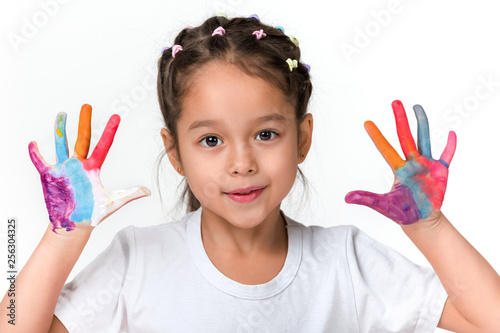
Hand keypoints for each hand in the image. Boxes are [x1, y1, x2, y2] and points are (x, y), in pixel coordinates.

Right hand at [29, 104, 149, 231]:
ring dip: (61, 130)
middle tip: (87, 106)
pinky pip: (40, 161)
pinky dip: (35, 153)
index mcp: (93, 169)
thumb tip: (148, 191)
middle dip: (85, 122)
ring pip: (62, 144)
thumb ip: (130, 194)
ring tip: (62, 115)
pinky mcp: (50, 176)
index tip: (116, 116)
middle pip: (82, 139)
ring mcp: (64, 169)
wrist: (74, 226)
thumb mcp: (113, 202)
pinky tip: (32, 143)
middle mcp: (79, 165)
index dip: (110, 131)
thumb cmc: (92, 214)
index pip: (103, 145)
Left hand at [345, 100, 456, 224]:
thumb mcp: (383, 205)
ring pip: (423, 139)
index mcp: (397, 169)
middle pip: (404, 137)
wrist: (421, 221)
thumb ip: (367, 199)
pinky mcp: (441, 171)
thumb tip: (346, 197)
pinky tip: (452, 133)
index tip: (367, 123)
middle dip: (400, 120)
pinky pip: (447, 156)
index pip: (385, 149)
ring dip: (421, 123)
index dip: (377, 137)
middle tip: (395, 102)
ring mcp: (426, 165)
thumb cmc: (402, 212)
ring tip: (417, 107)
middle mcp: (411, 163)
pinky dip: (450, 146)